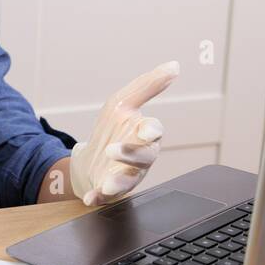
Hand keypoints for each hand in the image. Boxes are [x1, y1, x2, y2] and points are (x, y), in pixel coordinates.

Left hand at [70, 61, 178, 205]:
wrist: (89, 158)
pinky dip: (98, 198)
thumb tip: (174, 66)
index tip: (146, 130)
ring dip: (118, 183)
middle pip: (143, 158)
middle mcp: (139, 157)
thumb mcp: (123, 102)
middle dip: (131, 154)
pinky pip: (104, 197)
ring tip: (107, 184)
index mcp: (144, 134)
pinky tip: (91, 198)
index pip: (154, 132)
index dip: (151, 131)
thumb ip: (148, 85)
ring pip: (127, 181)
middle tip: (113, 150)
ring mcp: (124, 175)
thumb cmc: (113, 130)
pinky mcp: (107, 191)